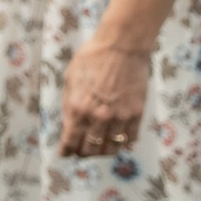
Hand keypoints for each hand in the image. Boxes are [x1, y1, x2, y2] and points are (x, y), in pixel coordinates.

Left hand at [58, 38, 150, 157]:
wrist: (122, 46)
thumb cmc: (91, 58)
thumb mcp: (70, 78)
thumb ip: (69, 103)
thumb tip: (69, 123)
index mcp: (77, 108)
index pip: (70, 141)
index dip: (66, 151)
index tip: (64, 154)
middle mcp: (97, 117)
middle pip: (90, 149)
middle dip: (83, 153)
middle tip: (81, 152)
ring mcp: (119, 118)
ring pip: (110, 149)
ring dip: (103, 152)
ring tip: (98, 149)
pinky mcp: (136, 115)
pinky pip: (129, 139)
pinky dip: (122, 143)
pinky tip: (117, 139)